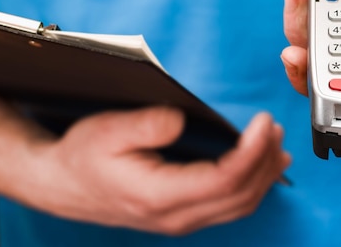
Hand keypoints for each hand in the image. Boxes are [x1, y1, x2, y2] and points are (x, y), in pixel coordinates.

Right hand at [0, 85, 290, 234]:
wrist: (63, 183)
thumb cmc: (83, 156)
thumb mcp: (107, 131)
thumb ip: (146, 125)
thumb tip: (181, 120)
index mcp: (159, 196)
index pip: (224, 180)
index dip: (252, 151)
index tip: (264, 122)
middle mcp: (175, 216)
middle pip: (240, 196)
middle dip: (265, 160)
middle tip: (274, 127)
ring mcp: (181, 219)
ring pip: (239, 205)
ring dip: (264, 174)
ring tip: (277, 144)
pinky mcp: (183, 213)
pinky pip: (229, 205)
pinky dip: (252, 184)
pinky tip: (262, 167)